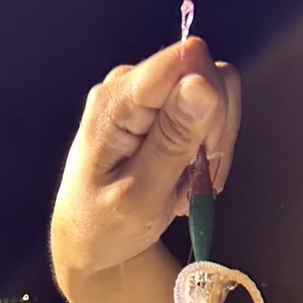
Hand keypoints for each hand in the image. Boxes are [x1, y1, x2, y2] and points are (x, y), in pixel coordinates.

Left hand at [50, 38, 240, 298]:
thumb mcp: (141, 194)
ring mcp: (143, 95)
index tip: (205, 151)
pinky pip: (205, 111)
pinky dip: (206, 147)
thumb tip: (203, 83)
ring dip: (213, 143)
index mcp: (117, 101)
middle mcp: (129, 85)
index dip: (211, 101)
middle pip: (207, 74)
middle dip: (215, 129)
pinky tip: (186, 178)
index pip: (188, 61)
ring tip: (188, 185)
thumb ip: (173, 139)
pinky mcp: (156, 108)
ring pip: (214, 93)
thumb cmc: (105, 227)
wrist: (87, 241)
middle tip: (198, 178)